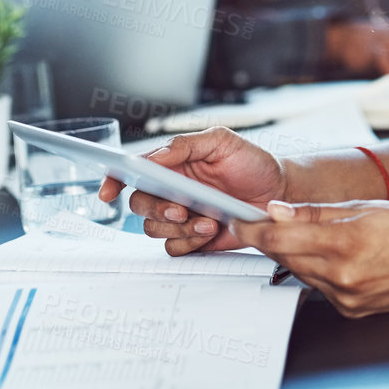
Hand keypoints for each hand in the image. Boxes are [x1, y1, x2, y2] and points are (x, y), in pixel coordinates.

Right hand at [97, 127, 286, 254]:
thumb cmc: (252, 162)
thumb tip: (154, 156)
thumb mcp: (221, 141)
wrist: (280, 192)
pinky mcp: (194, 239)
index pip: (134, 171)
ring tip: (207, 221)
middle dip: (156, 209)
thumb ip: (184, 144)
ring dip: (178, 228)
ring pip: (154, 229)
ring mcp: (181, 216)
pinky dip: (188, 243)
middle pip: (140, 204)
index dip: (114, 179)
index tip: (109, 191)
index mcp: (173, 164)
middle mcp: (172, 190)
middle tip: (180, 209)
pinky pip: (174, 247)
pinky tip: (210, 231)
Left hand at [230, 200, 388, 317]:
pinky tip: (339, 257)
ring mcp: (348, 297)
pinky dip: (321, 271)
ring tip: (323, 236)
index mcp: (344, 243)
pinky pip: (322, 288)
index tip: (240, 221)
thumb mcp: (363, 206)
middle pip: (286, 258)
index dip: (253, 230)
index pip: (279, 240)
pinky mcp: (354, 310)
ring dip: (300, 254)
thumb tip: (278, 210)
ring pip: (303, 273)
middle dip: (277, 238)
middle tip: (275, 220)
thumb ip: (314, 212)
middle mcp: (343, 276)